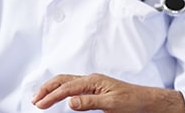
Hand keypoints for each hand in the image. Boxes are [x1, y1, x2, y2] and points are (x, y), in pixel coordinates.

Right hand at [31, 73, 184, 112]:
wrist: (149, 102)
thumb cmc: (134, 101)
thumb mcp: (112, 104)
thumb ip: (90, 102)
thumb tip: (70, 101)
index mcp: (94, 81)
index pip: (66, 87)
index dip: (51, 96)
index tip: (39, 105)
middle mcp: (92, 80)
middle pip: (62, 80)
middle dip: (46, 88)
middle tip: (35, 100)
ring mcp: (94, 84)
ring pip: (67, 82)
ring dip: (53, 88)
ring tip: (42, 97)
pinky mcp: (96, 90)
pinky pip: (74, 86)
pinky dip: (62, 90)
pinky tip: (59, 96)